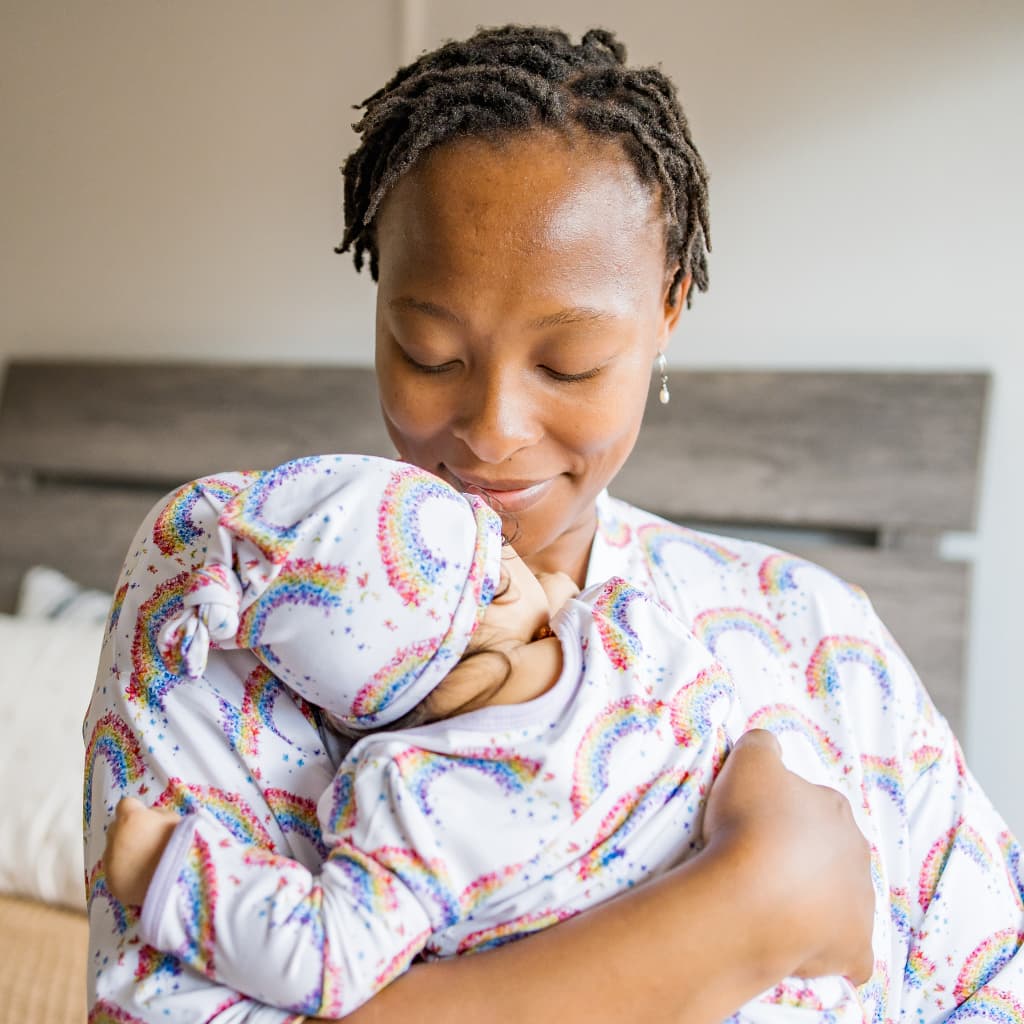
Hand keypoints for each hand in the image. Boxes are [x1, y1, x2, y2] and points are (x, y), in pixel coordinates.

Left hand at [103, 797, 180, 906]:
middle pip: (116, 829)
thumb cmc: (179, 844)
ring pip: (113, 852)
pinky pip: (115, 873)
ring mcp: (110, 862)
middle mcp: (115, 838)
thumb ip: (157, 815)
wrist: (177, 880)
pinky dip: (126, 873)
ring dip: (125, 853)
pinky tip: (142, 877)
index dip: (136, 810)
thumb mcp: (174, 819)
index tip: (145, 819)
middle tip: (148, 841)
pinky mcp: (111, 883)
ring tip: (146, 862)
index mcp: (130, 818)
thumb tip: (149, 817)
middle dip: (128, 832)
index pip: (125, 805)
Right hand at [702, 730, 874, 984]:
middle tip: (763, 865)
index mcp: (833, 808)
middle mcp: (856, 852)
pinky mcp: (854, 947)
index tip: (755, 824)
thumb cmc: (749, 822)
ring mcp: (860, 902)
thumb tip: (769, 746)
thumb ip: (762, 745)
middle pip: (833, 851)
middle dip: (807, 857)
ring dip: (819, 901)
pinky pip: (853, 955)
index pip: (814, 805)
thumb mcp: (748, 759)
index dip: (783, 813)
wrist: (751, 895)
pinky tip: (812, 951)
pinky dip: (838, 954)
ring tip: (775, 906)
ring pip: (845, 899)